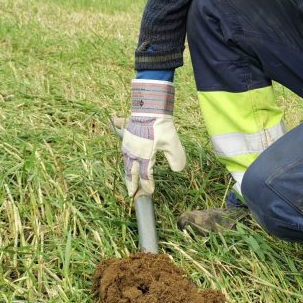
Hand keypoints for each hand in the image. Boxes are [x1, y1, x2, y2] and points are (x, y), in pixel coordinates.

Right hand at [120, 80, 185, 197]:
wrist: (149, 107)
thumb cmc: (160, 125)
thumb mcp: (172, 142)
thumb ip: (176, 157)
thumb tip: (178, 170)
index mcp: (144, 156)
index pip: (145, 176)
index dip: (147, 185)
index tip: (150, 192)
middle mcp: (133, 153)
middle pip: (131, 173)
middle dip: (132, 184)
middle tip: (132, 194)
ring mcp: (128, 145)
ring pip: (126, 164)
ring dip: (127, 174)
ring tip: (128, 182)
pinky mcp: (126, 138)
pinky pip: (124, 153)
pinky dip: (125, 161)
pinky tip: (126, 160)